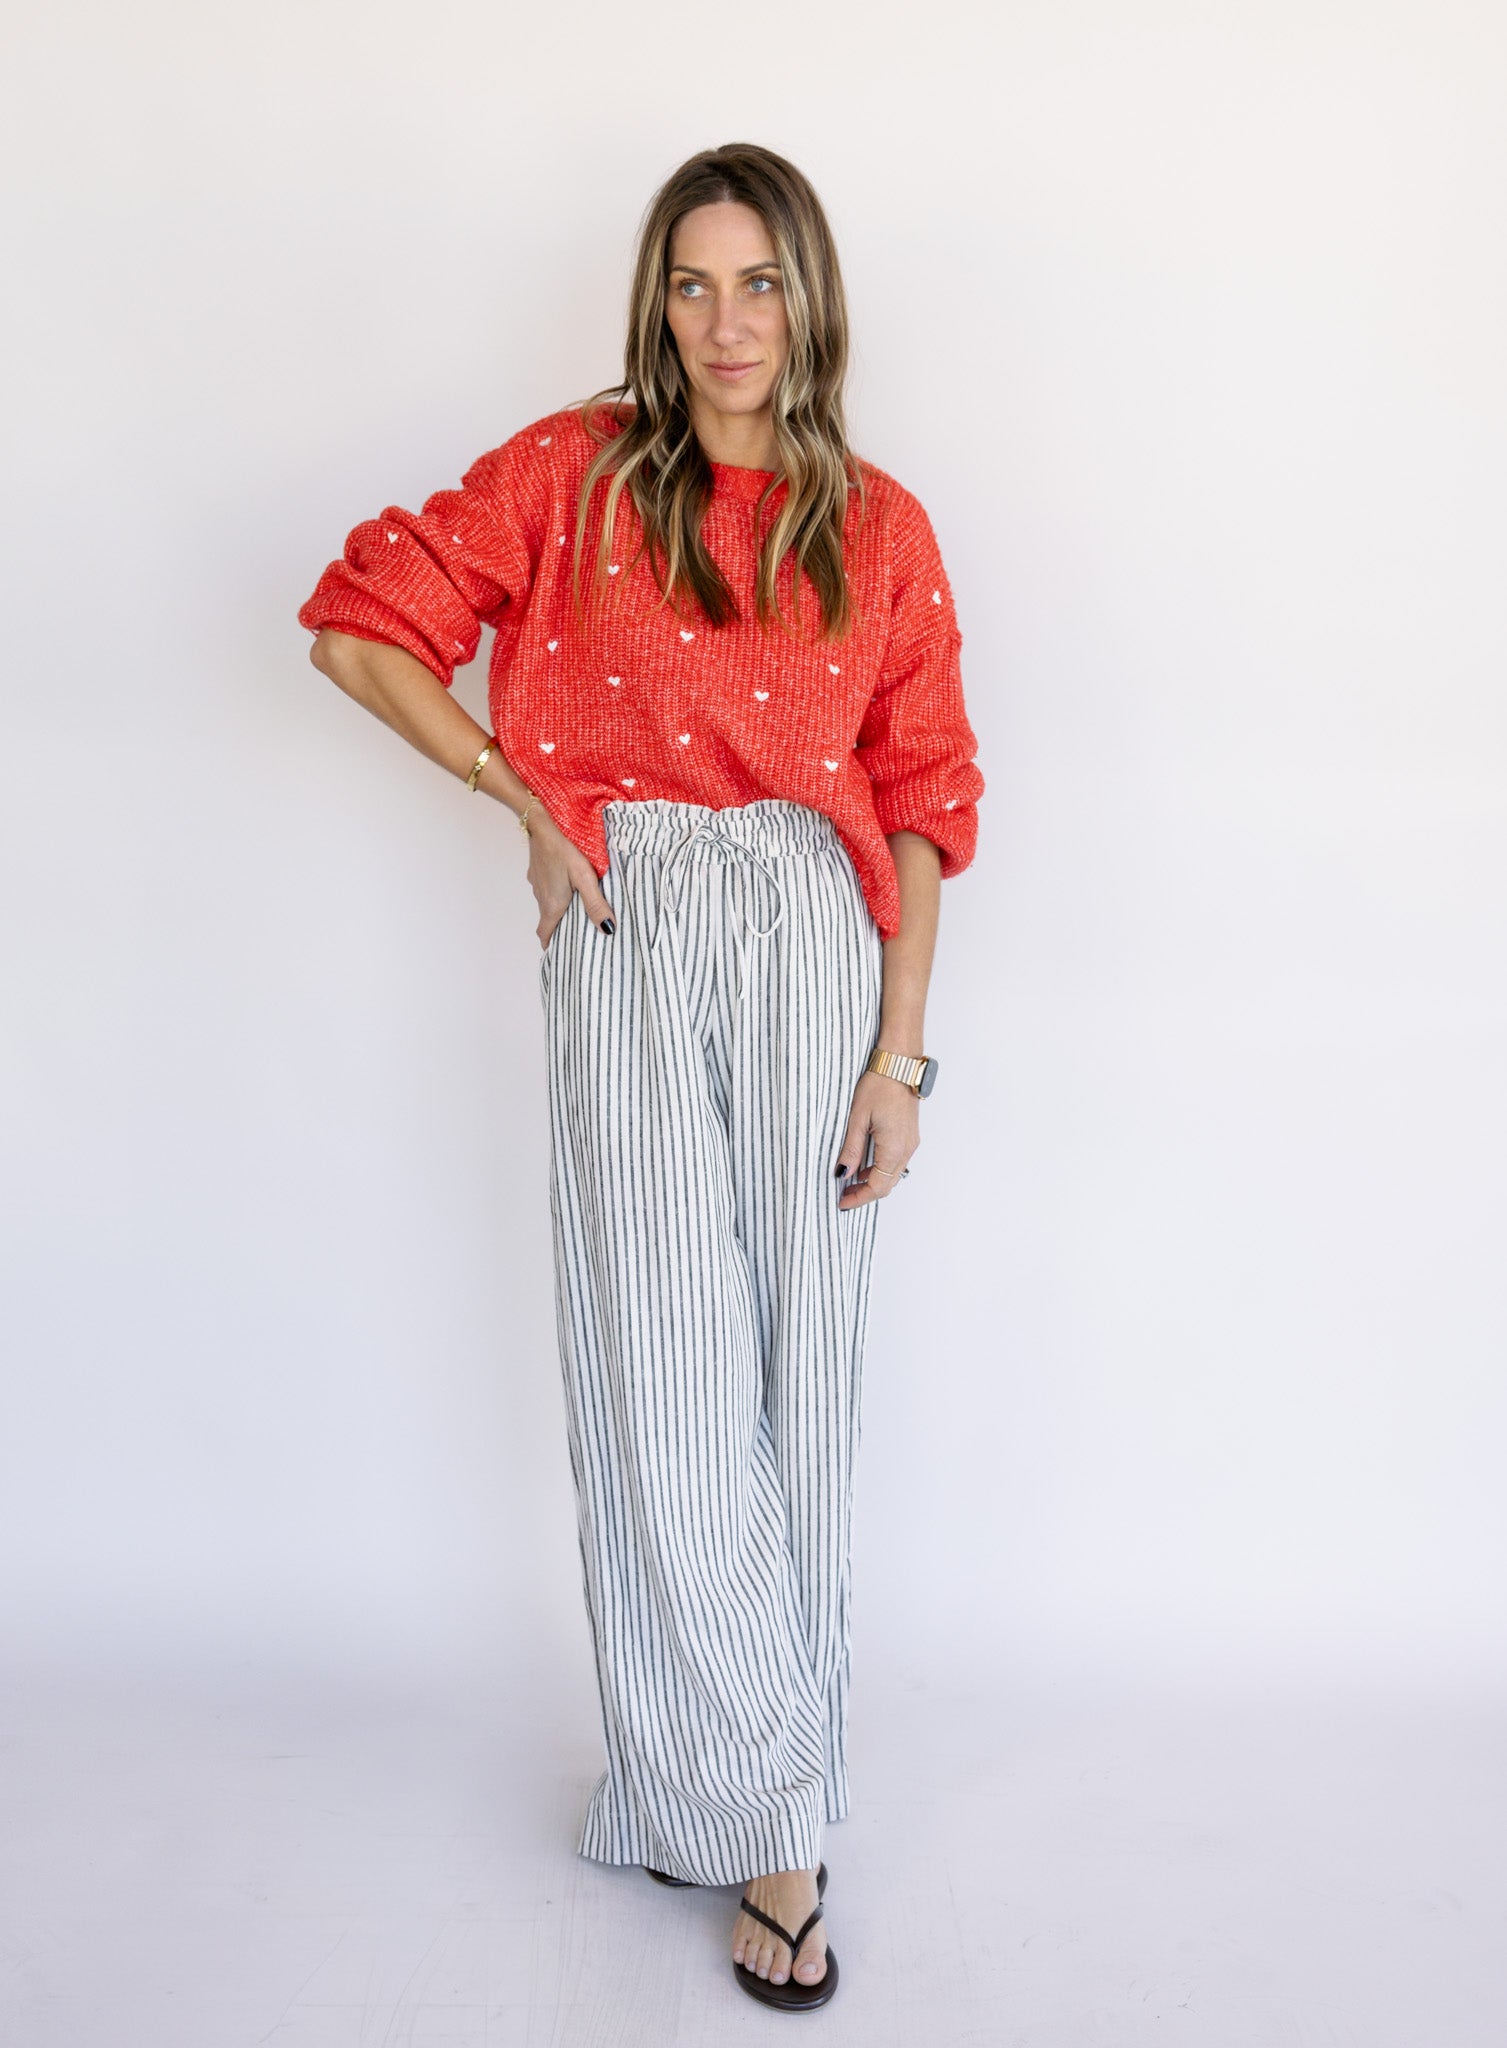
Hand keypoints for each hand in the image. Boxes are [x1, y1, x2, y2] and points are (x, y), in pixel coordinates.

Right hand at [527, 811, 615, 947]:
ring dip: (559, 907)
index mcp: (551, 904)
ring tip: (579, 905)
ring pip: (548, 901)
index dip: (550, 944)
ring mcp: (537, 881)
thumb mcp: (585, 877)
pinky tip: (569, 881)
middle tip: (577, 930)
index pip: (544, 934)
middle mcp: (541, 896)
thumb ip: (596, 904)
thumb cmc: (564, 848)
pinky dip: (556, 890)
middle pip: (548, 918)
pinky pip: (546, 885)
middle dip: (560, 926)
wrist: (542, 821)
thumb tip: (607, 930)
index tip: (559, 952)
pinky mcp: (537, 869)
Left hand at [834, 1068, 918, 1208]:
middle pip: (887, 1184)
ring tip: (850, 1180)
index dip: (859, 1198)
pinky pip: (896, 1161)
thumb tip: (843, 1173)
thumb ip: (851, 1149)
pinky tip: (865, 1163)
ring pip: (892, 1174)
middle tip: (843, 1194)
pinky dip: (881, 1168)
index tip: (841, 1202)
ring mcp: (910, 1142)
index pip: (878, 1187)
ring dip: (873, 1181)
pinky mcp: (909, 1135)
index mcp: (894, 1148)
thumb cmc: (879, 1084)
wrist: (899, 1064)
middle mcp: (906, 1149)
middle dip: (865, 1193)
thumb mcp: (857, 1118)